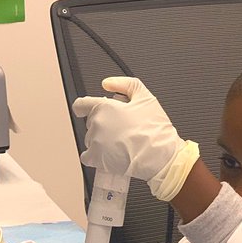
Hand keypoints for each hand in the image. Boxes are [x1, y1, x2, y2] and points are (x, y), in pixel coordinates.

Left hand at [72, 76, 197, 200]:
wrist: (160, 156)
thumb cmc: (155, 130)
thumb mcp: (145, 97)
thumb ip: (124, 84)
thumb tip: (108, 83)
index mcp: (105, 107)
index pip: (81, 104)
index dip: (83, 107)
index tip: (84, 110)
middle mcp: (97, 123)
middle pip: (90, 122)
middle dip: (102, 124)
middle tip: (120, 129)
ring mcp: (95, 142)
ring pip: (90, 139)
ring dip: (100, 141)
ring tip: (120, 143)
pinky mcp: (96, 159)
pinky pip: (87, 157)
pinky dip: (96, 157)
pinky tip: (109, 155)